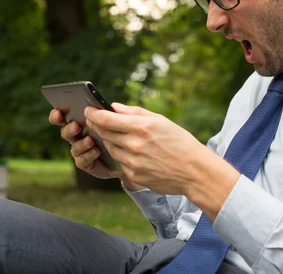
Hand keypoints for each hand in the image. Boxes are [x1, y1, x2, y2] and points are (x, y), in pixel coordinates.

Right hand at [49, 109, 120, 180]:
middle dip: (69, 129)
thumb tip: (113, 106)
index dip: (57, 115)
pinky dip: (88, 155)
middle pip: (65, 132)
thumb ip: (116, 114)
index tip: (58, 112)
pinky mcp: (84, 163)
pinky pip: (82, 160)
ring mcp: (80, 150)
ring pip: (74, 147)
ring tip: (90, 140)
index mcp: (81, 122)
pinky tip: (96, 151)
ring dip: (81, 143)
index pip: (64, 117)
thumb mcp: (120, 122)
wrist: (125, 157)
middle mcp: (77, 136)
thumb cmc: (120, 135)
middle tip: (76, 126)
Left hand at [84, 103, 239, 219]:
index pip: (106, 119)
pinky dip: (122, 155)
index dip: (93, 114)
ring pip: (110, 148)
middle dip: (97, 125)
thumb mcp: (162, 121)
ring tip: (121, 136)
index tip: (89, 110)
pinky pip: (120, 162)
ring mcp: (132, 162)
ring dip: (110, 140)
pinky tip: (134, 153)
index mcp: (141, 128)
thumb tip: (114, 107)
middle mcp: (134, 145)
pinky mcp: (133, 176)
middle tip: (95, 120)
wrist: (194, 171)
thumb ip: (135, 113)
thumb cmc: (180, 142)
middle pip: (103, 133)